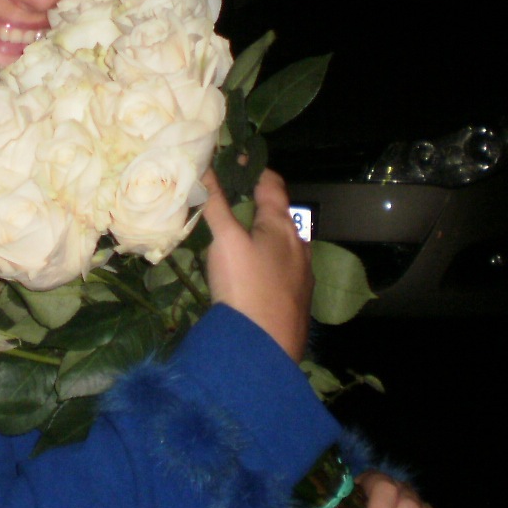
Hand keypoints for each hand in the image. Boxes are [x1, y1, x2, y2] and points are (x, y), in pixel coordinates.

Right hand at [200, 167, 311, 362]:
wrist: (265, 348)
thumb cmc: (245, 285)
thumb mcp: (225, 240)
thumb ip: (216, 204)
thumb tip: (205, 166)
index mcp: (283, 225)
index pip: (272, 184)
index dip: (255, 168)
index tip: (235, 160)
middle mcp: (299, 244)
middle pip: (279, 215)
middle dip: (256, 205)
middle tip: (230, 200)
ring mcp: (302, 273)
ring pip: (282, 245)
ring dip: (263, 236)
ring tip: (238, 238)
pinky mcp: (297, 299)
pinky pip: (282, 269)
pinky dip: (266, 261)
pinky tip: (252, 274)